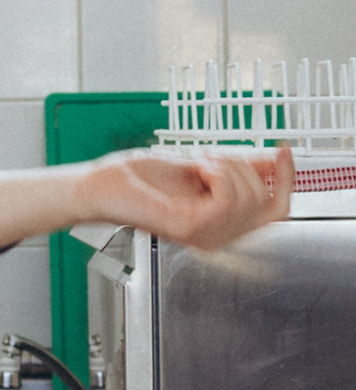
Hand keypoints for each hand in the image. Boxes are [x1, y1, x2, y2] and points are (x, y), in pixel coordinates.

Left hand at [80, 146, 290, 249]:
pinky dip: (216, 174)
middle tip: (210, 158)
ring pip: (251, 199)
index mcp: (223, 227)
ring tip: (198, 163)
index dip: (288, 181)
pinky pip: (228, 199)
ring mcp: (205, 237)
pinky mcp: (190, 228)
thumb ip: (238, 168)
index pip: (277, 213)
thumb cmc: (139, 179)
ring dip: (228, 168)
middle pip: (270, 204)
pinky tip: (195, 170)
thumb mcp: (201, 168)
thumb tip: (274, 160)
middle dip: (246, 168)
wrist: (101, 184)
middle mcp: (217, 238)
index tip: (284, 150)